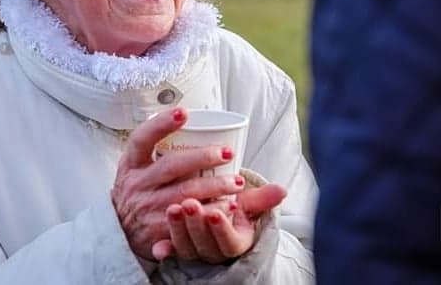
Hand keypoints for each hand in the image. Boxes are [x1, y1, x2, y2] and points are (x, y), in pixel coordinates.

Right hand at [111, 108, 245, 259]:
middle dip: (202, 157)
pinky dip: (211, 212)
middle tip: (227, 152)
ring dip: (215, 187)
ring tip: (236, 181)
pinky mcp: (158, 231)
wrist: (118, 233)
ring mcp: (146, 208)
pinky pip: (189, 220)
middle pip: (171, 166)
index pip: (142, 138)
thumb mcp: (136, 166)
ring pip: (185, 194)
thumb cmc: (137, 189)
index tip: (184, 112)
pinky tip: (228, 206)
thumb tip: (186, 116)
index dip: (162, 124)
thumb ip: (155, 146)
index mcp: (132, 163)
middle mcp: (137, 184)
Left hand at [152, 182, 286, 263]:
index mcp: (234, 242)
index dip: (221, 229)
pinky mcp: (176, 247)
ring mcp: (193, 250)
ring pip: (185, 246)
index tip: (214, 212)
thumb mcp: (248, 206)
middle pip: (204, 244)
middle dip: (196, 224)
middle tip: (189, 204)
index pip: (229, 242)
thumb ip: (263, 199)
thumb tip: (282, 190)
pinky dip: (164, 249)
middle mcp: (213, 250)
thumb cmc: (233, 211)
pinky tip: (158, 247)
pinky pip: (169, 250)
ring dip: (178, 229)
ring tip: (174, 208)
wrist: (217, 223)